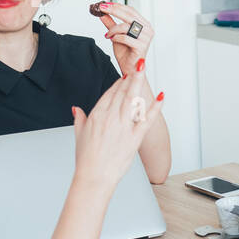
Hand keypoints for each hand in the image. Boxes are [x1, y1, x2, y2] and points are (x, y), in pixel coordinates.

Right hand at [72, 69, 164, 191]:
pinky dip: (155, 107)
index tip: (127, 74)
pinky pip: (147, 119)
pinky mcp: (134, 137)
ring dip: (139, 82)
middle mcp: (110, 118)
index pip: (110, 93)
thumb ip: (79, 119)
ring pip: (133, 99)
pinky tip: (162, 96)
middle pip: (122, 92)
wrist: (94, 176)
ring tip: (145, 68)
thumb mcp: (79, 135)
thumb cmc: (86, 158)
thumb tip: (76, 109)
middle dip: (131, 76)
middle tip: (139, 62)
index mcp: (96, 115)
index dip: (120, 82)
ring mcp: (123, 127)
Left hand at [97, 1, 153, 76]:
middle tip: (102, 8)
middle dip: (113, 10)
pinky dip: (116, 38)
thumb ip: (110, 23)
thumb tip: (102, 13)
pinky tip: (113, 40)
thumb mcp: (116, 34)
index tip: (105, 4)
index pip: (131, 11)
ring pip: (126, 26)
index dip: (117, 6)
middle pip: (129, 15)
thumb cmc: (126, 53)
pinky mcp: (141, 46)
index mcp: (144, 25)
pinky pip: (125, 37)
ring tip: (108, 35)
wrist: (129, 69)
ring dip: (113, 29)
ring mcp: (146, 38)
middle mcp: (148, 30)